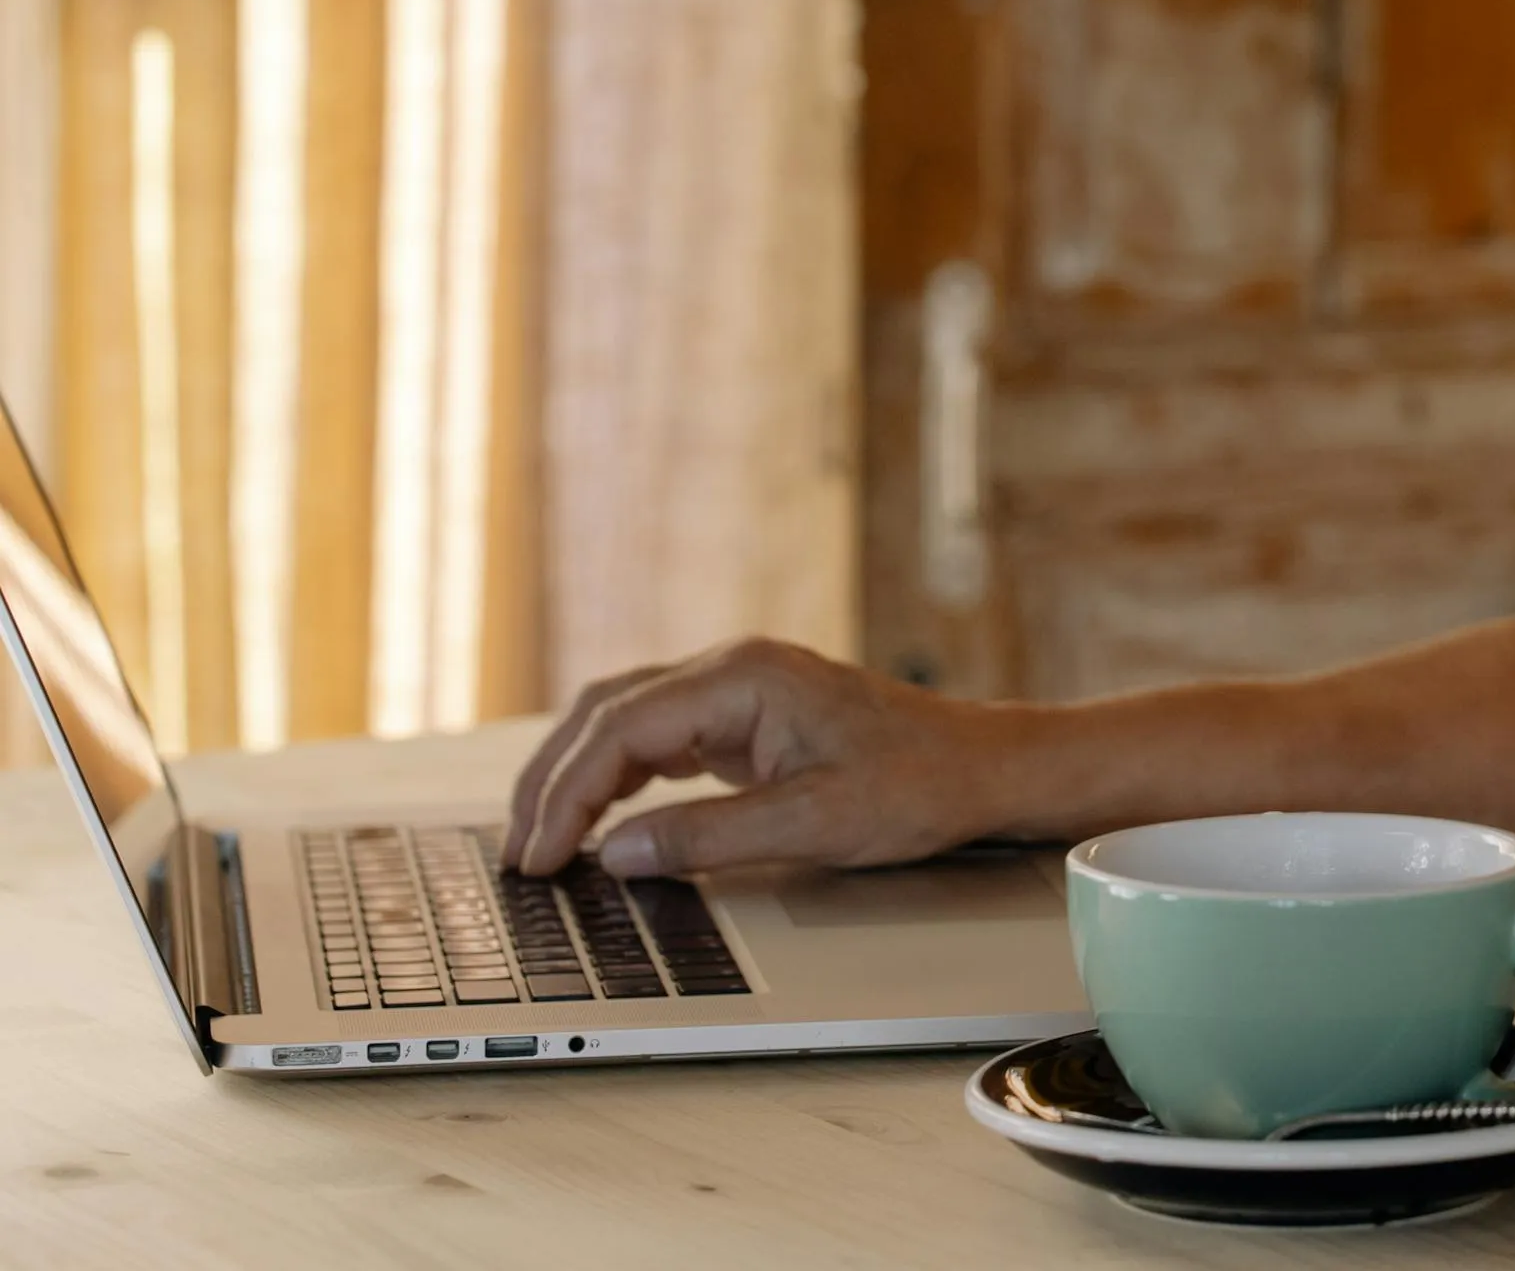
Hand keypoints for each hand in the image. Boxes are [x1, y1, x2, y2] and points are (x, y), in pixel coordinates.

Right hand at [502, 639, 1016, 877]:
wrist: (982, 767)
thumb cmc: (918, 785)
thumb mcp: (815, 823)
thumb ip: (707, 837)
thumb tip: (615, 855)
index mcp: (744, 678)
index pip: (620, 728)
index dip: (566, 795)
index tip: (540, 856)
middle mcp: (730, 670)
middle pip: (605, 713)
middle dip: (551, 782)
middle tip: (520, 856)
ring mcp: (735, 690)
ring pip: (622, 722)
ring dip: (575, 778)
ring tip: (540, 844)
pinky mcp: (744, 718)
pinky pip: (657, 739)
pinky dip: (615, 778)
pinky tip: (595, 822)